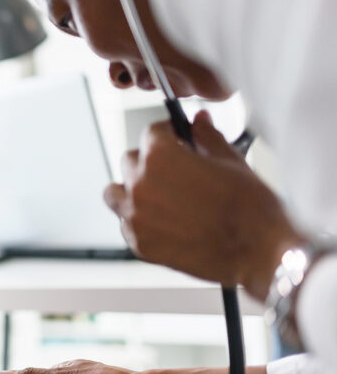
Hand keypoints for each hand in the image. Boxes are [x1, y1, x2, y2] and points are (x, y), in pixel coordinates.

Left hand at [104, 110, 301, 299]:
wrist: (259, 252)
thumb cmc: (250, 208)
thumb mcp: (230, 161)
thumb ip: (206, 137)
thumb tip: (198, 122)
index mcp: (160, 156)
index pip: (150, 133)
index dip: (167, 134)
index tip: (176, 140)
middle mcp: (140, 185)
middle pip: (130, 161)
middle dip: (149, 161)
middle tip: (173, 171)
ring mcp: (135, 216)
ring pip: (115, 193)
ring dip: (131, 190)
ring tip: (158, 196)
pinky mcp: (139, 243)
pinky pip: (126, 224)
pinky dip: (138, 220)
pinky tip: (164, 222)